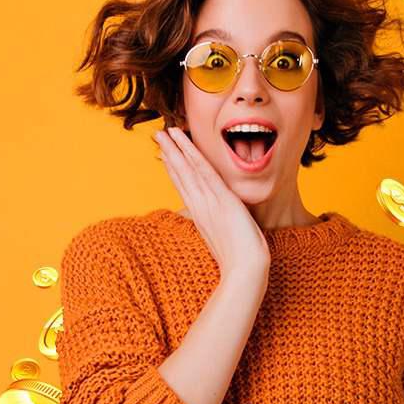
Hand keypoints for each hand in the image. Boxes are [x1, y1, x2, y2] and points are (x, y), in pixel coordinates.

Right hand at [154, 127, 270, 279]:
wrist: (246, 271)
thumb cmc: (241, 261)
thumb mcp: (227, 241)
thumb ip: (222, 229)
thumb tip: (224, 225)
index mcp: (201, 217)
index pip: (184, 187)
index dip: (174, 169)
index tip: (166, 155)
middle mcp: (200, 207)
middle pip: (180, 175)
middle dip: (168, 154)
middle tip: (157, 136)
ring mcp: (209, 202)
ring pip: (187, 170)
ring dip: (175, 149)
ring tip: (164, 132)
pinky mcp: (221, 199)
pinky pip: (204, 171)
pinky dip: (192, 155)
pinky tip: (183, 141)